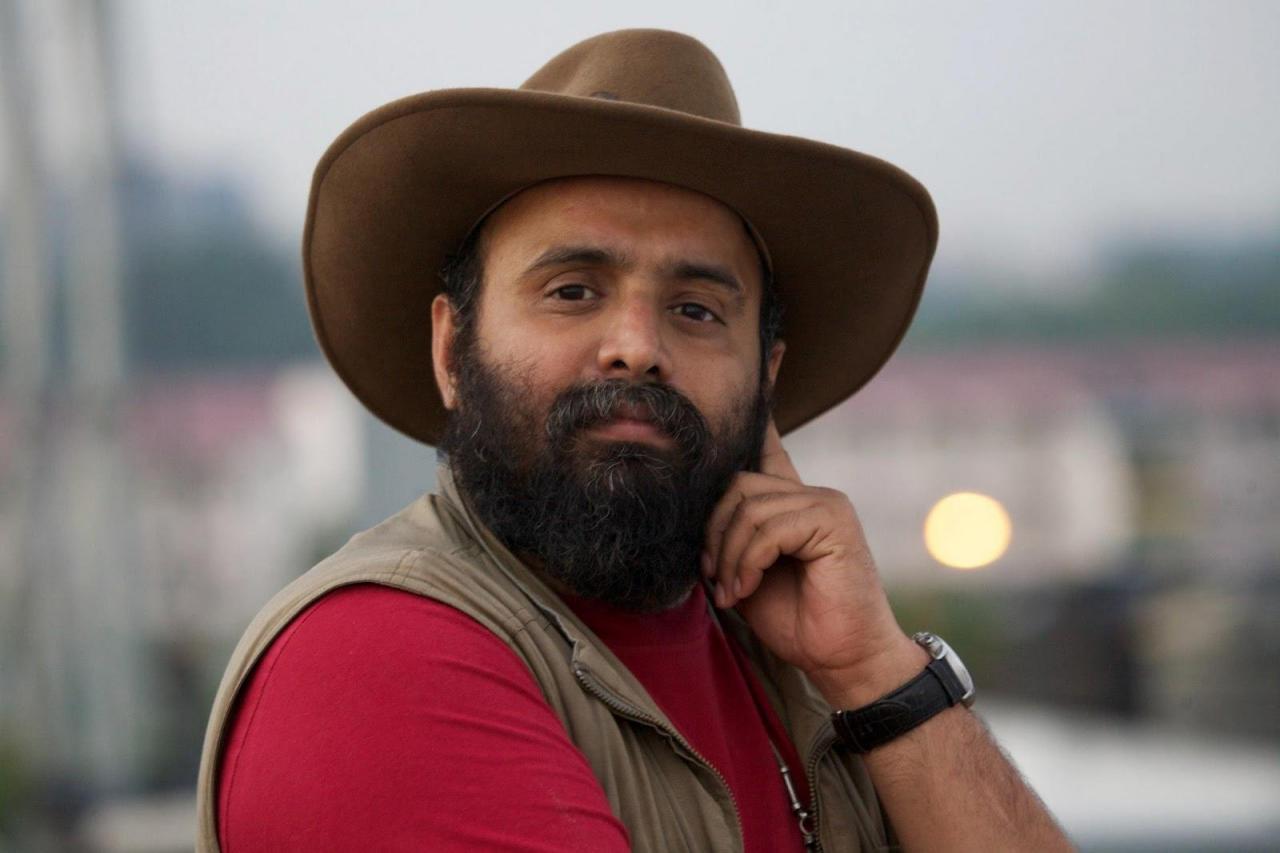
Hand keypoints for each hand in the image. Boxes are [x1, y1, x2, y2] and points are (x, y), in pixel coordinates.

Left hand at [702, 418, 923, 702]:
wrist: (843, 659)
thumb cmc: (796, 620)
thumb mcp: (748, 573)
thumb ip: (731, 536)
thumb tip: (694, 512)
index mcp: (789, 501)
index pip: (767, 442)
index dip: (763, 400)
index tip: (773, 349)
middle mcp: (810, 493)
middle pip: (736, 485)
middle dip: (714, 533)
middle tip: (717, 579)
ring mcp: (825, 503)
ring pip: (747, 507)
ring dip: (729, 556)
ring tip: (733, 590)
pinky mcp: (833, 522)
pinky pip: (768, 527)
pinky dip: (748, 561)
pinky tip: (747, 589)